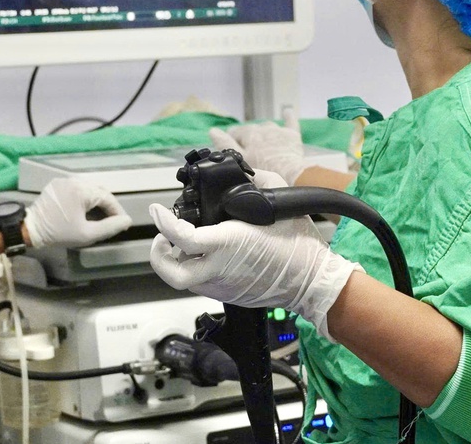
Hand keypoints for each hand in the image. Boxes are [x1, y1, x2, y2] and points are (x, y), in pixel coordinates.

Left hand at [26, 178, 132, 247]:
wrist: (31, 229)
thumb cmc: (59, 233)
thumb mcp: (87, 234)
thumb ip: (109, 227)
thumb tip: (127, 221)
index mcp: (82, 190)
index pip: (107, 197)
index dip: (117, 211)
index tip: (122, 223)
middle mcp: (74, 180)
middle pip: (98, 191)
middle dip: (108, 205)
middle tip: (113, 220)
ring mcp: (64, 181)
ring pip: (88, 188)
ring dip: (96, 200)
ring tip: (101, 215)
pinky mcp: (56, 185)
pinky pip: (76, 188)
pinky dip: (84, 197)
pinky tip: (85, 209)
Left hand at [148, 201, 361, 340]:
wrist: (313, 282)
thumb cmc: (299, 245)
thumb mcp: (278, 203)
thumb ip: (257, 183)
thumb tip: (245, 175)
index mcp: (229, 244)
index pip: (183, 238)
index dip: (164, 224)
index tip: (157, 211)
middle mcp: (220, 269)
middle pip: (171, 273)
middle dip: (158, 254)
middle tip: (161, 238)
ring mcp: (223, 286)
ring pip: (184, 279)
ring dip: (177, 260)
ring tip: (182, 243)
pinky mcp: (228, 295)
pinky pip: (201, 283)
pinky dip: (195, 268)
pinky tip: (205, 255)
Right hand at [210, 108, 304, 183]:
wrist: (288, 173)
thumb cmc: (262, 168)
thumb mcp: (239, 158)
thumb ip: (225, 144)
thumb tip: (213, 131)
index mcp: (248, 133)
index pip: (235, 132)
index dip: (231, 140)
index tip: (231, 149)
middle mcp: (262, 128)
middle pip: (251, 130)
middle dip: (247, 138)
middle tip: (247, 152)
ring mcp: (278, 131)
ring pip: (267, 127)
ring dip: (263, 132)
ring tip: (262, 144)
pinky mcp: (291, 135)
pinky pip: (290, 122)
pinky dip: (288, 117)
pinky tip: (287, 112)